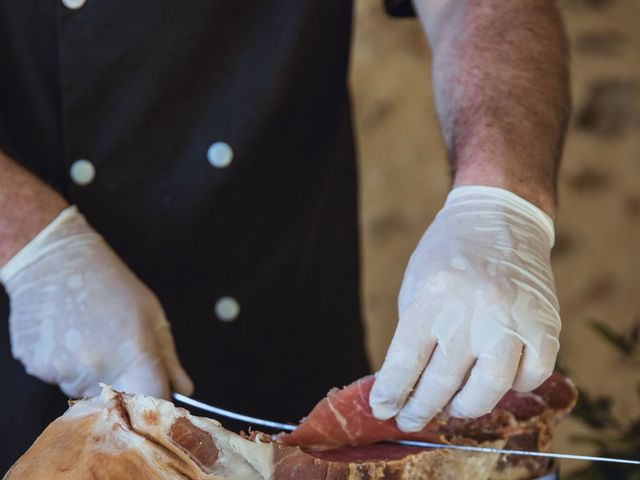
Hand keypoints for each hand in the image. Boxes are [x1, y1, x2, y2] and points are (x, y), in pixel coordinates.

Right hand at [0, 206, 192, 398]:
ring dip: (92, 373)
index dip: (157, 400)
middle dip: (123, 383)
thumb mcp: (151, 315)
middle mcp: (97, 367)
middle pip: (117, 399)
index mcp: (132, 352)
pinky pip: (59, 378)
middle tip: (116, 348)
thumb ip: (168, 358)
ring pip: (86, 390)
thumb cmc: (111, 284)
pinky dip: (65, 364)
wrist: (55, 260)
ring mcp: (63, 369)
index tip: (157, 392)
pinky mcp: (37, 366)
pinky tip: (66, 333)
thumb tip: (185, 389)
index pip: (152, 401)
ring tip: (88, 334)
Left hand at [369, 186, 559, 431]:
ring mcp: (512, 318)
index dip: (392, 394)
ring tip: (453, 408)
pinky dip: (515, 387)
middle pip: (443, 382)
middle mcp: (473, 310)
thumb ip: (414, 334)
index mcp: (432, 297)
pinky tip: (497, 382)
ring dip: (466, 408)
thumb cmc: (448, 254)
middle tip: (412, 419)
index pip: (406, 362)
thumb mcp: (416, 286)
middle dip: (421, 409)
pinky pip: (532, 374)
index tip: (383, 409)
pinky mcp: (544, 322)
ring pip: (489, 389)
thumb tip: (406, 385)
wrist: (499, 218)